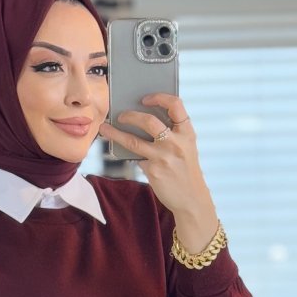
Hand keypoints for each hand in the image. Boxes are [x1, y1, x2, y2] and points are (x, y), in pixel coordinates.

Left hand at [99, 94, 219, 250]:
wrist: (192, 199)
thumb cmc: (185, 169)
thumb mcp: (186, 148)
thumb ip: (171, 133)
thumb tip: (140, 118)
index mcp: (187, 132)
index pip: (175, 104)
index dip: (159, 97)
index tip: (145, 98)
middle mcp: (176, 143)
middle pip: (149, 121)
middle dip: (130, 116)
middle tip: (121, 115)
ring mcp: (164, 157)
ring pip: (133, 140)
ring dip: (115, 133)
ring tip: (105, 128)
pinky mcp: (153, 171)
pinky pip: (134, 157)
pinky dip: (125, 151)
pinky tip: (115, 146)